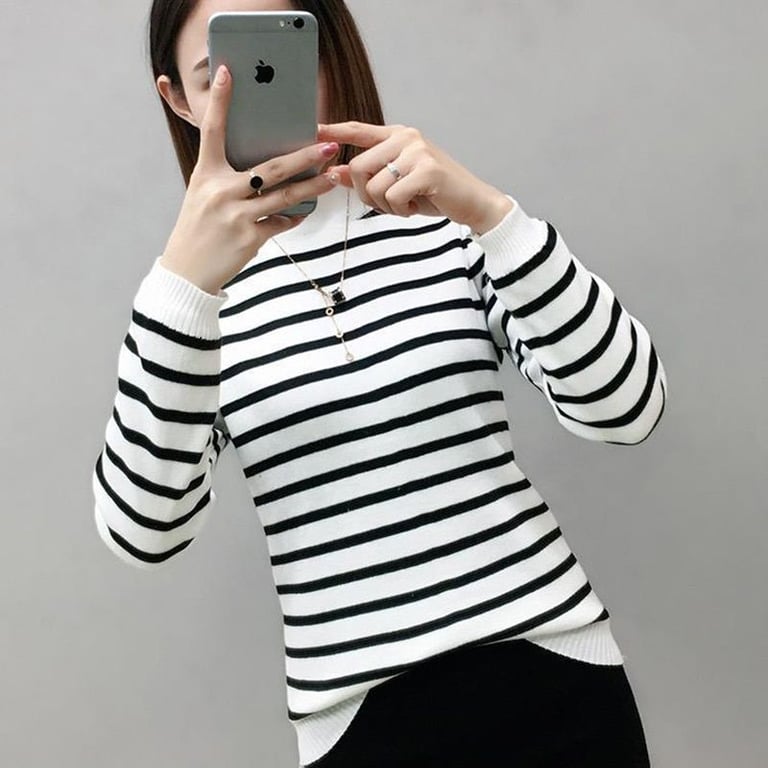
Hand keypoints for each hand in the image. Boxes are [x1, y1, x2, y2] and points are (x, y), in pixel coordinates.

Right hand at [160, 65, 337, 294]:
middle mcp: (221, 191)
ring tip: (331, 178)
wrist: (187, 272)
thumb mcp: (202, 196)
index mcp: (205, 174)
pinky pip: (280, 223)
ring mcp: (236, 215)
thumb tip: (263, 170)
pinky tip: (302, 212)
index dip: (220, 101)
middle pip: (270, 168)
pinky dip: (292, 217)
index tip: (228, 73)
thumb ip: (227, 179)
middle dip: (303, 156)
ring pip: (284, 196)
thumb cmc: (197, 230)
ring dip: (312, 187)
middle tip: (328, 145)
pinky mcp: (250, 238)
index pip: (212, 131)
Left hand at [317, 121, 513, 234]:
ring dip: (385, 206)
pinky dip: (400, 210)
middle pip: (357, 167)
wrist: (472, 202)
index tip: (314, 130)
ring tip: (406, 205)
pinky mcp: (427, 170)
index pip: (358, 130)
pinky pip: (393, 196)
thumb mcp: (397, 184)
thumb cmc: (435, 193)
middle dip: (365, 195)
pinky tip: (416, 207)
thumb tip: (333, 173)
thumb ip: (366, 177)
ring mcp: (417, 152)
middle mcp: (406, 138)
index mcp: (398, 136)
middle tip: (387, 204)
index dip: (334, 131)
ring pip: (373, 185)